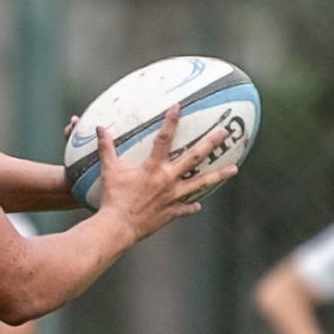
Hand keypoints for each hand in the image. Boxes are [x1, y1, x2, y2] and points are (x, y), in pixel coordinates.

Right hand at [92, 104, 236, 240]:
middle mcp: (168, 179)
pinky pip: (186, 208)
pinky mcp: (172, 212)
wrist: (118, 227)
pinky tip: (198, 205)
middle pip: (195, 157)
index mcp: (154, 167)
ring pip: (201, 183)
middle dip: (211, 142)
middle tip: (225, 132)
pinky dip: (192, 206)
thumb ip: (106, 148)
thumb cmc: (113, 198)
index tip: (178, 106)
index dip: (170, 120)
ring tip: (234, 168)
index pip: (164, 138)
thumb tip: (99, 128)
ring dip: (219, 175)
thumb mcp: (109, 170)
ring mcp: (173, 197)